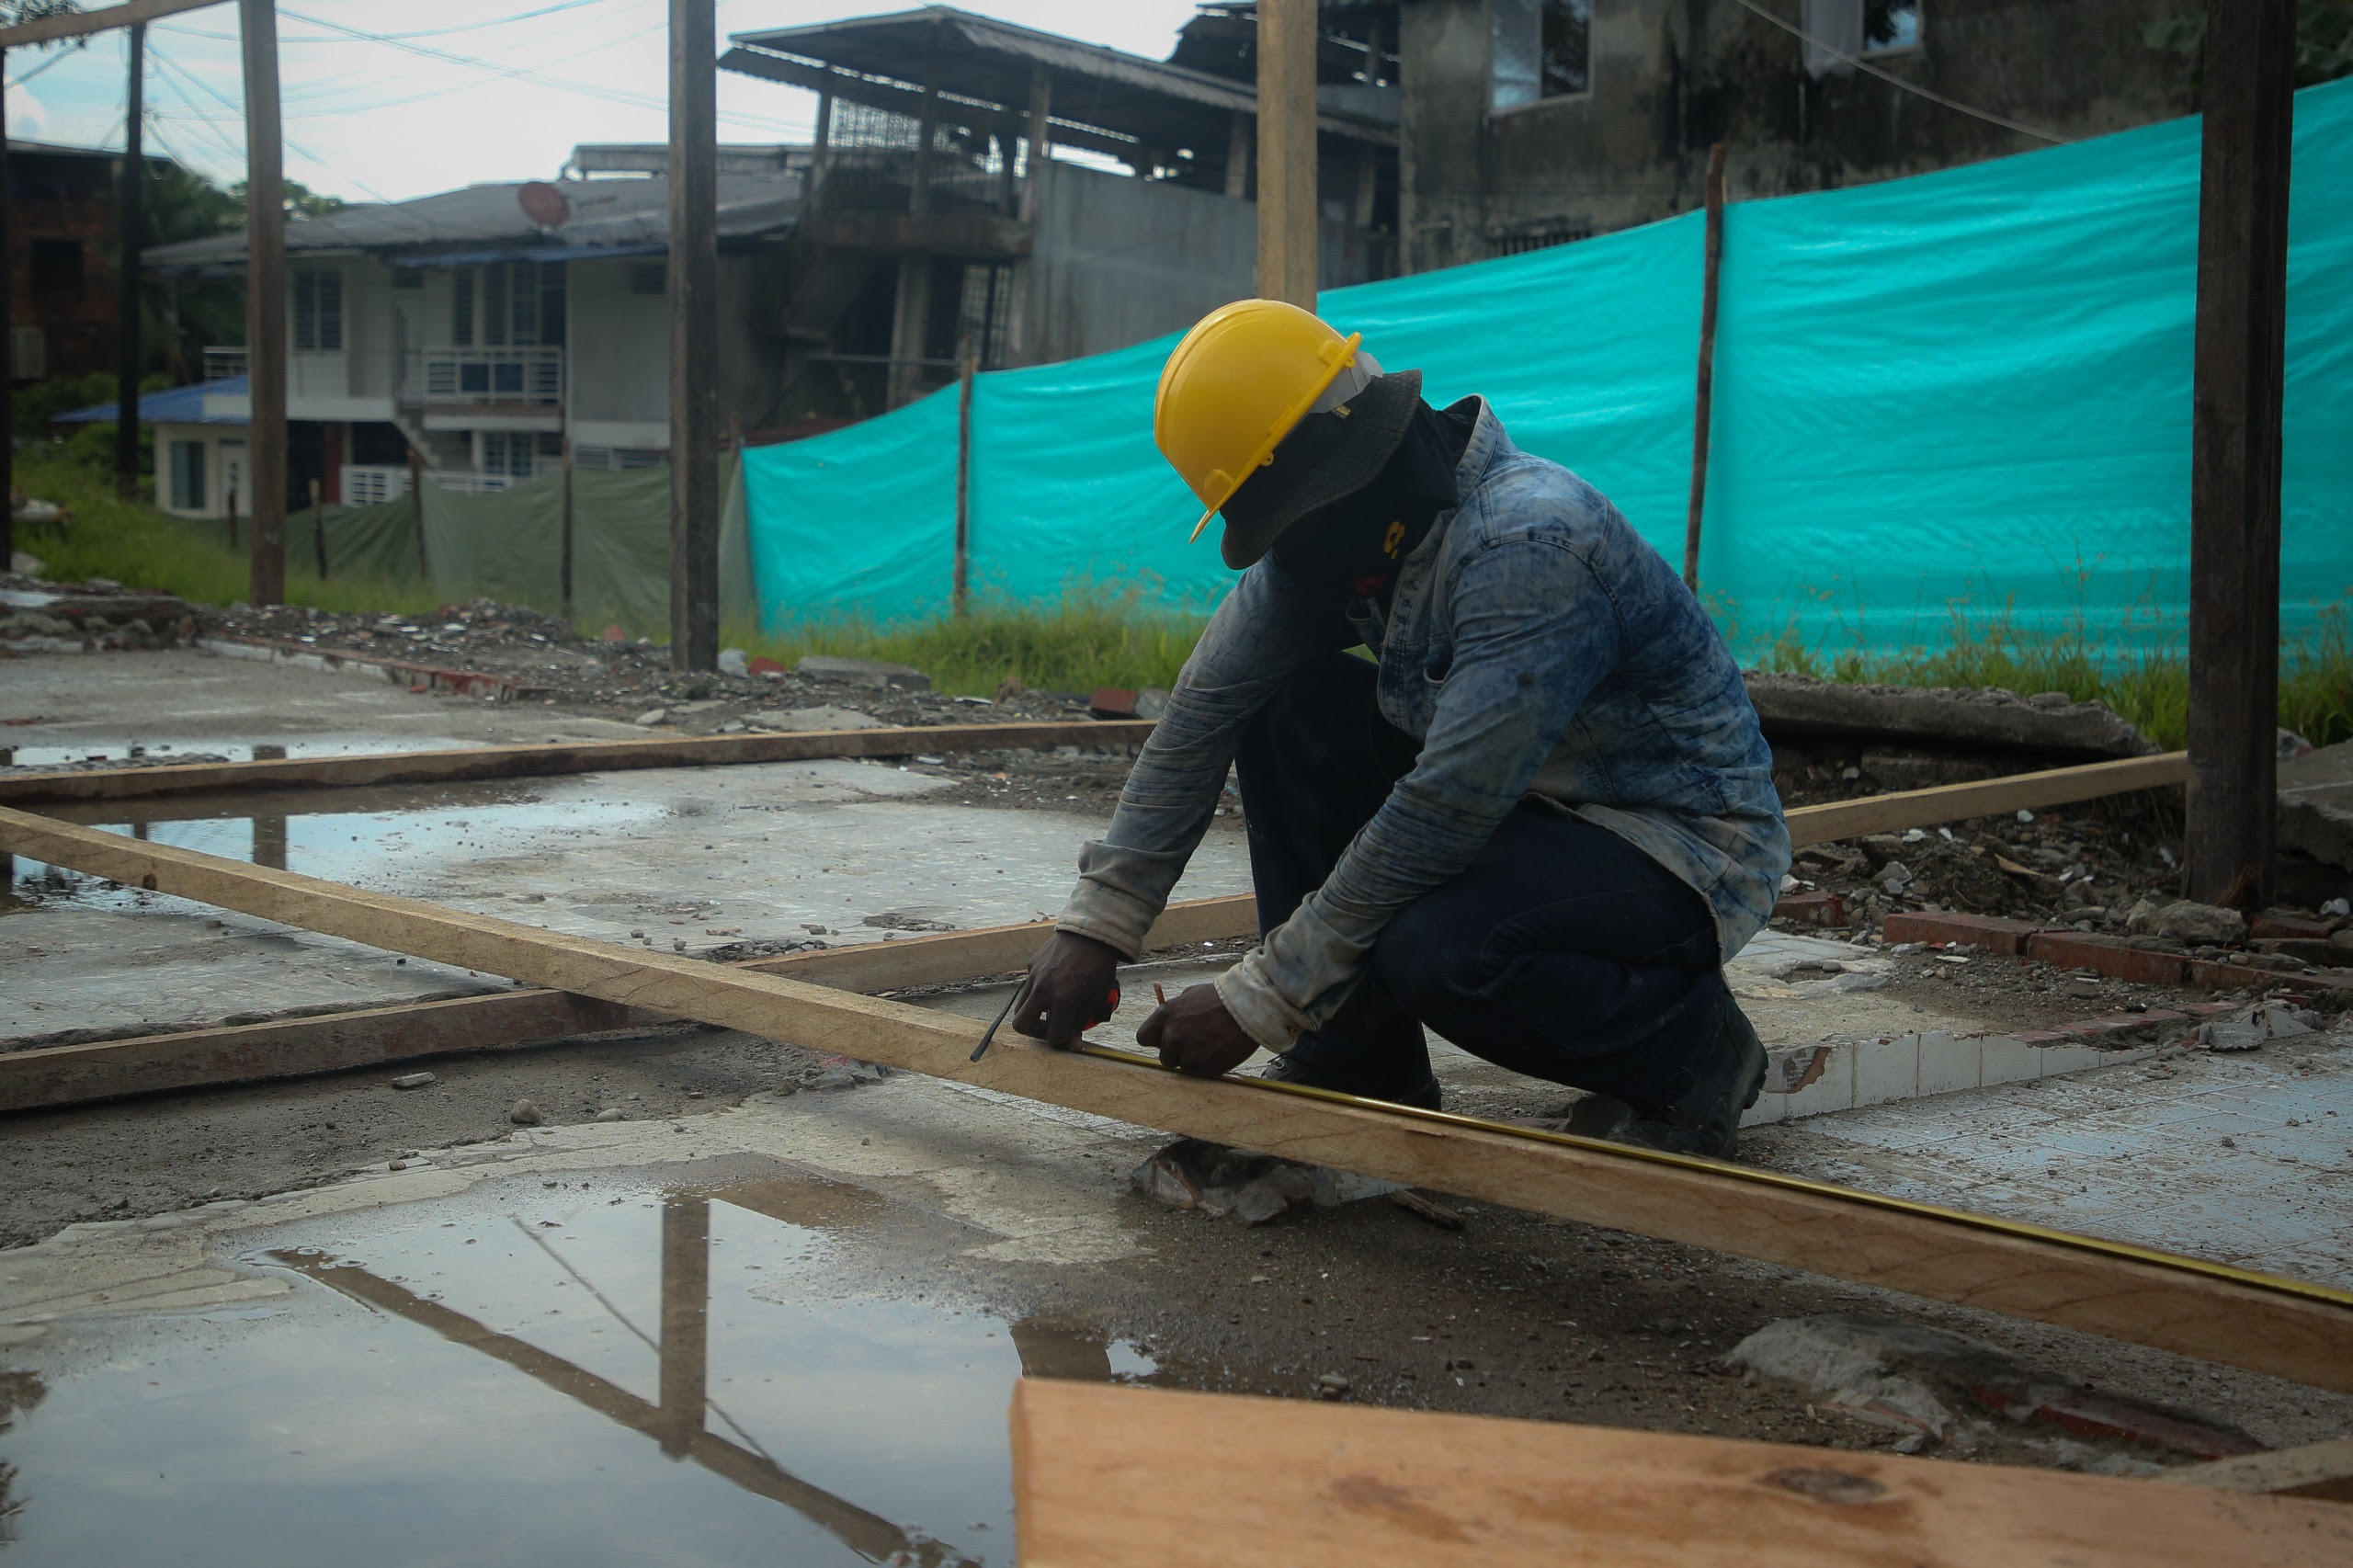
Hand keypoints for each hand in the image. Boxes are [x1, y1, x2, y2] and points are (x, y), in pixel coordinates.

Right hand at [1009, 931, 1122, 1050]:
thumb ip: (1083, 1020)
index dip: (1061, 1041)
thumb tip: (1073, 1040)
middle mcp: (1043, 989)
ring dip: (1033, 1013)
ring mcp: (1034, 976)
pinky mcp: (1031, 965)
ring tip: (1050, 1009)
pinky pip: (1028, 987)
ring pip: (1020, 1007)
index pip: (1052, 1036)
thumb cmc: (1099, 965)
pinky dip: (1037, 993)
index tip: (1068, 1037)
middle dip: (1035, 1032)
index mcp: (1063, 999)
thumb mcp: (1098, 997)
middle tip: (1050, 1027)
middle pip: (1021, 1025)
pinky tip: (1054, 985)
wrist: (1091, 933)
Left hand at [1137, 983, 1258, 1077]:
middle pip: (1165, 1058)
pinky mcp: (1206, 1067)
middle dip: (1178, 1054)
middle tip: (1196, 1043)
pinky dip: (1210, 1065)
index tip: (1166, 1041)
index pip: (1143, 1037)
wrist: (1248, 1008)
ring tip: (1212, 1044)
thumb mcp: (1190, 995)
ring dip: (1195, 1060)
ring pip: (1185, 1067)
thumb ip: (1174, 1011)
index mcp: (1165, 1016)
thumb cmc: (1220, 998)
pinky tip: (1221, 1050)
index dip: (1156, 1040)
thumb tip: (1167, 1024)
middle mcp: (1173, 1036)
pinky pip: (1203, 1073)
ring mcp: (1189, 1053)